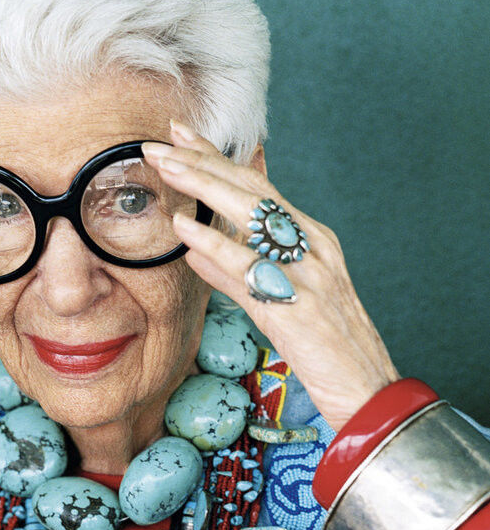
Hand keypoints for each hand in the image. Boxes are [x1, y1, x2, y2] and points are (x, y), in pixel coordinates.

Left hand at [142, 122, 398, 431]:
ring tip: (166, 167)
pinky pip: (251, 269)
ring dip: (206, 187)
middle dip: (205, 162)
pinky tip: (185, 230)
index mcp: (315, 240)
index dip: (219, 158)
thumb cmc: (325, 350)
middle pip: (254, 190)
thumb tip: (196, 248)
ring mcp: (310, 275)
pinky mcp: (299, 308)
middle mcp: (315, 248)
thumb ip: (238, 273)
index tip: (182, 135)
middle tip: (162, 141)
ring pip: (254, 216)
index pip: (260, 187)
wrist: (368, 394)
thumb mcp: (280, 302)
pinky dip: (216, 246)